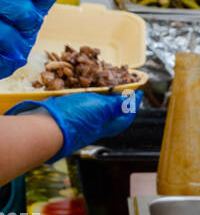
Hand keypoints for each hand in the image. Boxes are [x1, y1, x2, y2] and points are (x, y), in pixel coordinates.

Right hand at [7, 89, 142, 160]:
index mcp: (108, 125)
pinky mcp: (68, 117)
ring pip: (96, 110)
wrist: (48, 128)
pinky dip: (84, 98)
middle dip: (118, 101)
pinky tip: (82, 91)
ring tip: (102, 86)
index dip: (133, 104)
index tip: (138, 91)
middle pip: (112, 114)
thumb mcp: (101, 108)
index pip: (126, 116)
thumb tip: (132, 102)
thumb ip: (116, 105)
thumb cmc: (76, 118)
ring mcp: (82, 122)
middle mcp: (96, 126)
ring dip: (100, 98)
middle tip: (120, 87)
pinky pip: (81, 107)